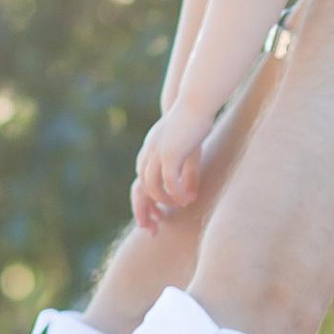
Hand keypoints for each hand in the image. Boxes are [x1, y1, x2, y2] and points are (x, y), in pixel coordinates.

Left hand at [131, 110, 207, 231]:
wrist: (194, 102)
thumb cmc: (193, 125)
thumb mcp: (188, 153)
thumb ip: (186, 175)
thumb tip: (189, 197)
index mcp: (148, 154)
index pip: (139, 185)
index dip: (144, 206)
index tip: (153, 222)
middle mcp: (147, 155)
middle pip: (139, 190)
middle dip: (144, 212)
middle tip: (152, 230)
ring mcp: (156, 153)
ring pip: (152, 187)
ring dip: (164, 201)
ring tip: (179, 206)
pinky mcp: (169, 153)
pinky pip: (168, 180)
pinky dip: (175, 192)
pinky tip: (186, 199)